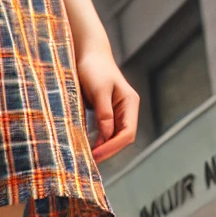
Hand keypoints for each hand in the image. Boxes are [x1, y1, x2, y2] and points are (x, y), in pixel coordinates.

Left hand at [75, 47, 138, 161]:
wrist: (88, 54)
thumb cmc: (94, 68)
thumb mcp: (99, 89)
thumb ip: (104, 112)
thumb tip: (106, 135)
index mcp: (130, 103)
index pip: (127, 133)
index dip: (112, 146)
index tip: (95, 155)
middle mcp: (127, 110)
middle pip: (122, 138)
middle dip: (107, 151)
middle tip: (88, 162)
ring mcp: (117, 113)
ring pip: (113, 137)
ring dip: (102, 149)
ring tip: (85, 159)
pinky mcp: (105, 113)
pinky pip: (104, 132)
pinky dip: (96, 141)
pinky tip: (85, 148)